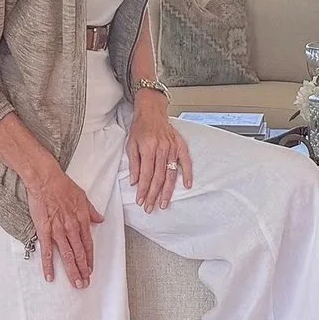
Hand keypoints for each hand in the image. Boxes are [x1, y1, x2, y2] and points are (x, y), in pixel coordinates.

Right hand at [22, 155, 104, 287]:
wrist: (46, 179)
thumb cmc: (63, 185)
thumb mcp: (83, 196)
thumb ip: (91, 211)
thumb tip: (101, 219)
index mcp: (82, 220)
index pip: (88, 244)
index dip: (90, 258)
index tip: (91, 269)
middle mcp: (72, 228)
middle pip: (79, 253)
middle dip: (83, 270)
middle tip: (85, 283)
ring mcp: (58, 230)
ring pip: (67, 255)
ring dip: (72, 271)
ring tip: (75, 284)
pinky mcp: (44, 230)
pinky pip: (47, 251)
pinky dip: (48, 265)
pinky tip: (50, 276)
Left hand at [128, 90, 192, 214]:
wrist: (152, 111)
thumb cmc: (140, 127)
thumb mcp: (131, 144)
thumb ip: (134, 164)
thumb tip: (135, 181)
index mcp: (148, 148)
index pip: (146, 174)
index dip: (143, 190)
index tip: (141, 200)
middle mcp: (162, 149)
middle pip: (158, 177)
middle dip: (154, 195)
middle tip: (150, 207)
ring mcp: (173, 148)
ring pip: (171, 173)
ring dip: (167, 190)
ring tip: (164, 203)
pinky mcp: (180, 145)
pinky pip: (186, 161)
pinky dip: (187, 173)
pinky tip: (187, 185)